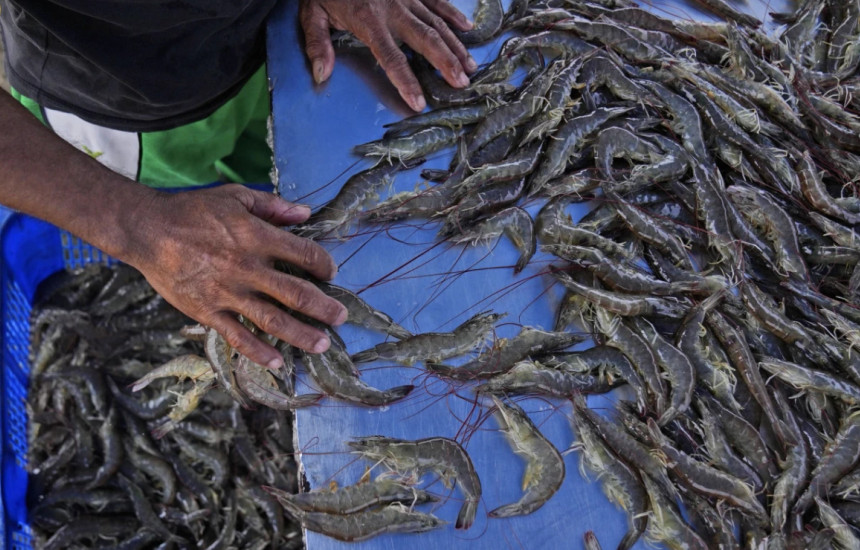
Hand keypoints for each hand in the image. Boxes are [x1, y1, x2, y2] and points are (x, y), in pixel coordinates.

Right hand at [123, 184, 347, 368]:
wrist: (147, 230)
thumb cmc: (193, 210)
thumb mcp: (235, 197)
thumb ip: (273, 206)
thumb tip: (306, 213)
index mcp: (257, 237)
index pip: (304, 255)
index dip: (324, 265)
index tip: (331, 273)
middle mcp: (247, 268)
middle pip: (296, 293)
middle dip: (324, 308)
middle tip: (341, 317)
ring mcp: (227, 293)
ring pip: (273, 320)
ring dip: (301, 334)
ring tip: (322, 344)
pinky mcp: (207, 311)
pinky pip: (237, 336)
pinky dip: (258, 351)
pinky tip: (277, 362)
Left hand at [300, 0, 476, 110]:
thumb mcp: (311, 13)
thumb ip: (317, 44)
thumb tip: (322, 74)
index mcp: (368, 21)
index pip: (391, 57)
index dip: (406, 81)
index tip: (419, 102)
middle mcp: (392, 9)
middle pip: (425, 39)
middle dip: (445, 62)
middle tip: (461, 84)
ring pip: (436, 23)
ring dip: (454, 46)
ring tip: (470, 67)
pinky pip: (437, 1)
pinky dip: (453, 14)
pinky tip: (467, 29)